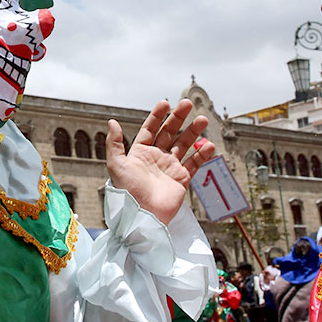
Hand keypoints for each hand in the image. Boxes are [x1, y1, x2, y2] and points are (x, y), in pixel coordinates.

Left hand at [105, 99, 216, 224]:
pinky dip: (202, 154)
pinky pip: (194, 163)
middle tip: (188, 103)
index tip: (165, 103)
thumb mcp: (116, 166)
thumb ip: (114, 144)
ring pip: (184, 145)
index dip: (157, 116)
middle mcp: (156, 158)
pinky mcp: (182, 179)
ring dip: (193, 132)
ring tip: (202, 119)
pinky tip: (209, 145)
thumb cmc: (127, 193)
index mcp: (140, 153)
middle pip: (169, 133)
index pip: (150, 129)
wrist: (142, 218)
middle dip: (179, 118)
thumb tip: (112, 121)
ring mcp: (170, 168)